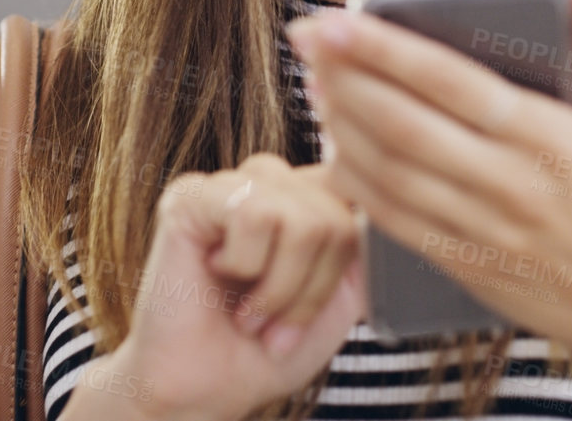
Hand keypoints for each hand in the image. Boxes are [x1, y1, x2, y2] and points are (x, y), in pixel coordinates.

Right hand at [70, 153, 364, 420]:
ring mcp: (230, 184)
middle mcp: (270, 181)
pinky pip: (252, 214)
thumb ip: (365, 249)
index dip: (346, 260)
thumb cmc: (265, 349)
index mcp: (305, 198)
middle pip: (336, 216)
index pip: (360, 196)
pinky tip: (216, 277)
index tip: (319, 307)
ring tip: (248, 310)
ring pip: (300, 219)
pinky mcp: (190, 195)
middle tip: (274, 322)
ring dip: (278, 286)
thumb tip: (380, 213)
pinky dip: (243, 266)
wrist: (203, 390)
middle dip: (311, 288)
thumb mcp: (340, 300)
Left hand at [285, 0, 571, 378]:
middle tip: (305, 39)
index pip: (450, 81)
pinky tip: (334, 152)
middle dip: (344, 76)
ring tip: (314, 84)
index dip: (385, 48)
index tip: (338, 18)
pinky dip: (357, 185)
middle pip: (403, 123)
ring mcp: (484, 230)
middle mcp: (511, 185)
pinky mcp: (467, 266)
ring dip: (340, 126)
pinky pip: (395, 222)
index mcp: (552, 139)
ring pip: (389, 173)